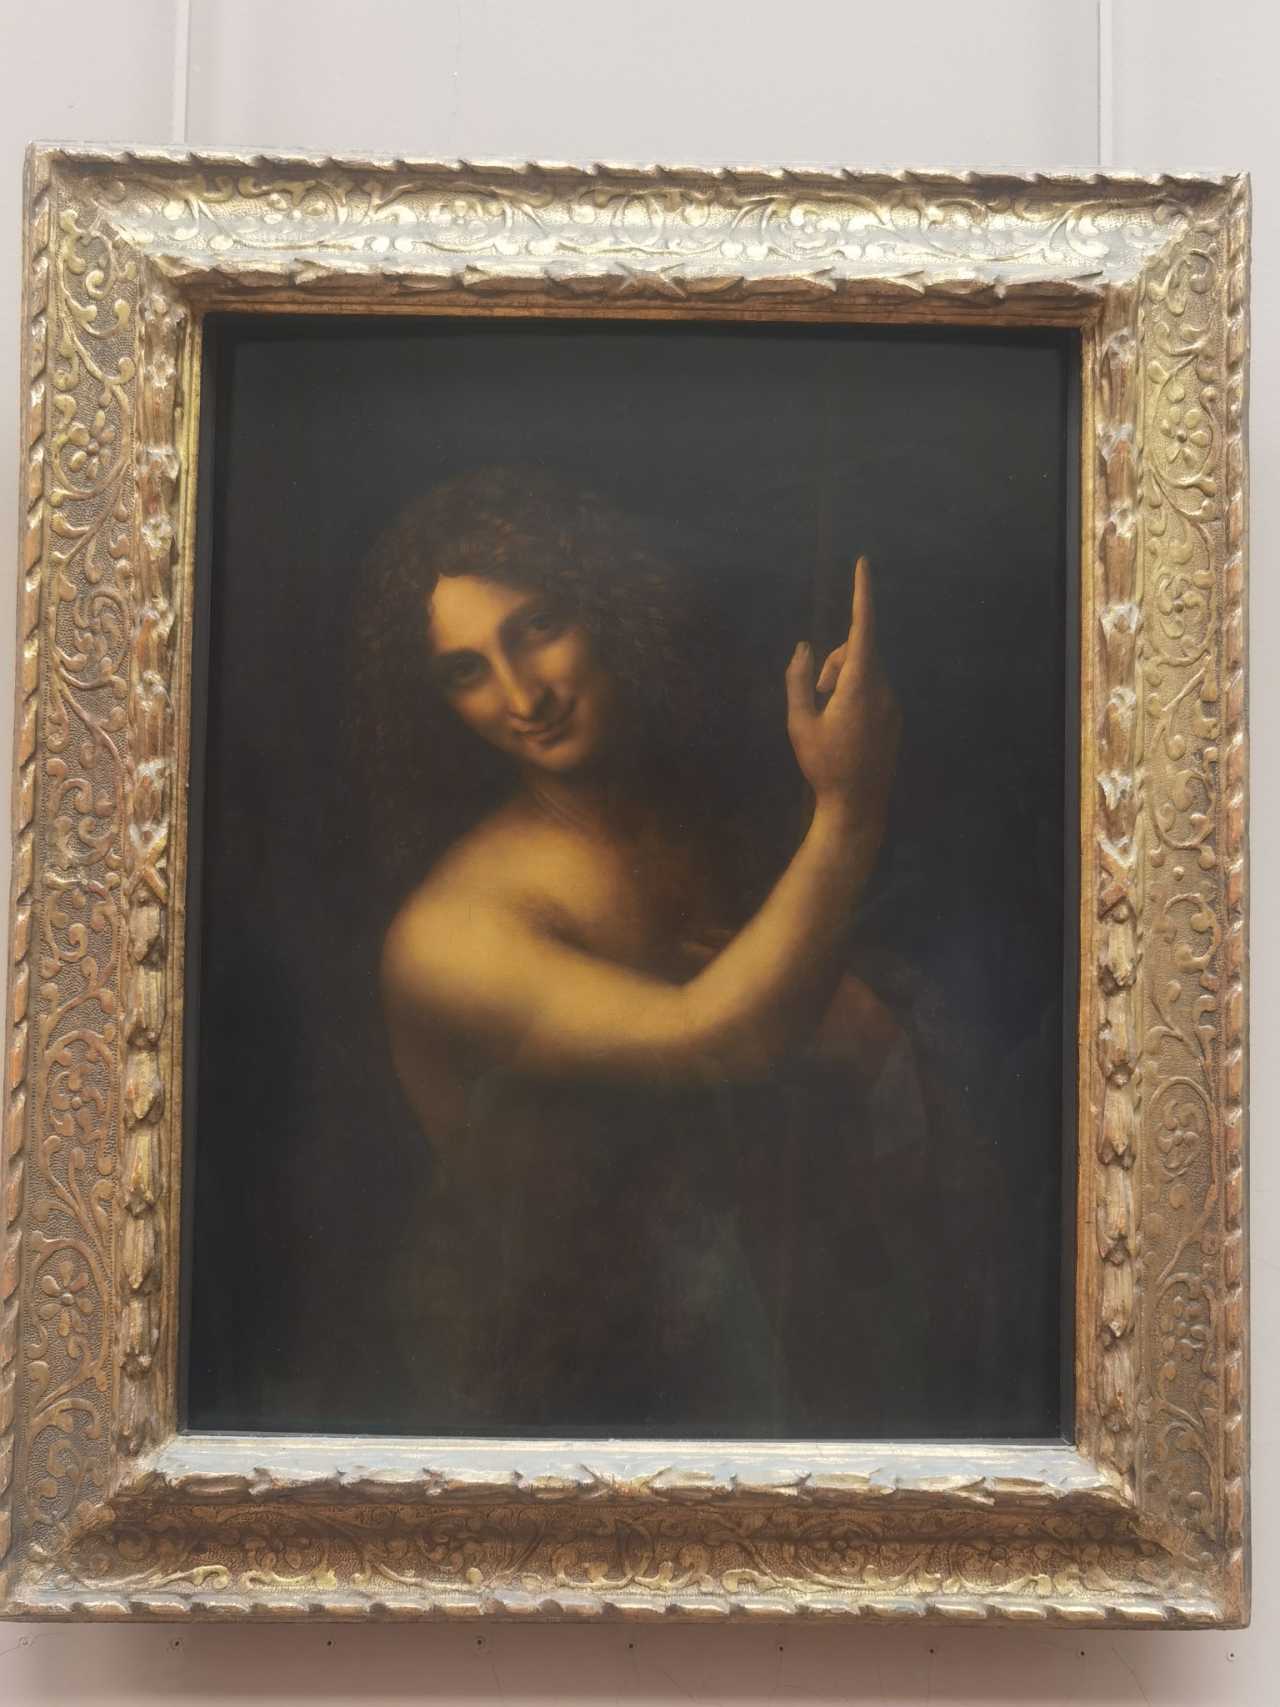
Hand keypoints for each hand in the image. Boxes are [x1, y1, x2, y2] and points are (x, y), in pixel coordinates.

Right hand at [785, 556, 900, 830]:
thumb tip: (804, 648)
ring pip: (865, 671)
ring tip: (827, 716)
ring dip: (842, 681)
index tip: (863, 565)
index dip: (862, 594)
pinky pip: (873, 689)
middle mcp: (883, 689)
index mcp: (860, 686)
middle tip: (816, 695)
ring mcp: (892, 704)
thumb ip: (799, 680)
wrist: (858, 806)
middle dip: (833, 662)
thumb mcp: (799, 723)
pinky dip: (854, 694)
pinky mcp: (894, 718)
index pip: (863, 629)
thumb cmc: (824, 765)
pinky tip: (843, 728)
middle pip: (857, 651)